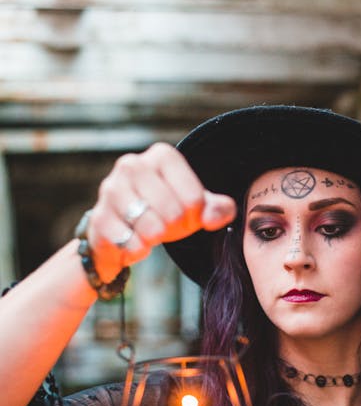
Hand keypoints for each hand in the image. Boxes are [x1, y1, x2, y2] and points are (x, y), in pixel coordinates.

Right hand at [86, 143, 236, 281]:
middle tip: (167, 226)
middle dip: (176, 229)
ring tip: (150, 232)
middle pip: (174, 213)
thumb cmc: (163, 212)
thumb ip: (216, 208)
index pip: (195, 199)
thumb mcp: (195, 207)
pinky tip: (134, 241)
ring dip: (156, 239)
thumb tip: (216, 216)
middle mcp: (132, 165)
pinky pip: (131, 243)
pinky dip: (138, 249)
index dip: (195, 216)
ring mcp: (111, 189)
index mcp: (162, 156)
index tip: (186, 214)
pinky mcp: (99, 216)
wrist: (122, 230)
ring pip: (152, 228)